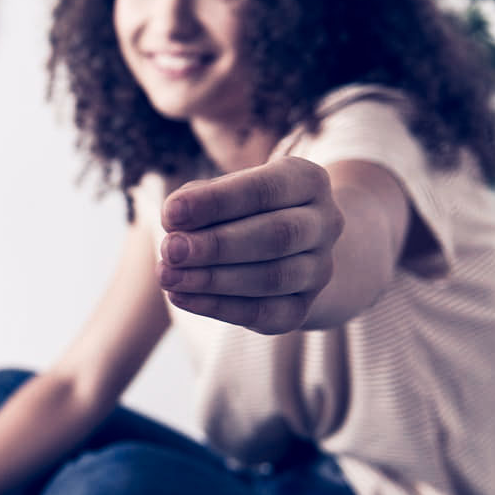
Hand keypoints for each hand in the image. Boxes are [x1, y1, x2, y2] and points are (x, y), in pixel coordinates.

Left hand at [155, 156, 344, 333]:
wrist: (291, 250)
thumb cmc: (244, 210)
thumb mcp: (225, 191)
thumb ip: (198, 200)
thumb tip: (174, 223)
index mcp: (308, 181)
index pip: (265, 189)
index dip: (216, 202)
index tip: (170, 213)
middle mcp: (324, 224)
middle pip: (277, 235)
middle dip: (217, 245)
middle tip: (170, 250)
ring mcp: (319, 269)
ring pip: (273, 277)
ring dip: (214, 279)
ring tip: (169, 277)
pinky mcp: (302, 307)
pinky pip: (264, 312)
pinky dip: (218, 307)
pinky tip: (182, 297)